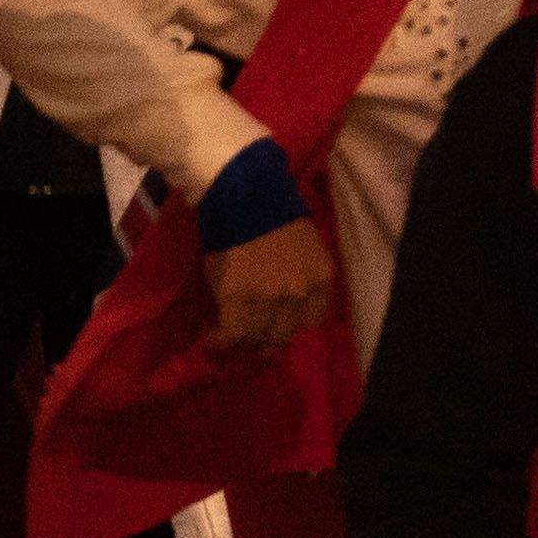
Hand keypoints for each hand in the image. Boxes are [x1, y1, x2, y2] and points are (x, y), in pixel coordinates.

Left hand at [202, 216, 340, 354]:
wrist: (255, 193)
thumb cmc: (225, 232)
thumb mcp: (213, 274)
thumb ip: (226, 306)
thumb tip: (231, 330)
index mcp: (240, 295)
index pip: (236, 338)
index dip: (223, 344)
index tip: (217, 341)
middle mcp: (275, 297)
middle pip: (265, 338)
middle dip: (250, 341)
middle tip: (244, 335)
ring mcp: (303, 287)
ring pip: (291, 330)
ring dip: (276, 332)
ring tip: (267, 326)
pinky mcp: (324, 276)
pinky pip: (317, 314)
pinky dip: (303, 318)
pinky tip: (291, 312)